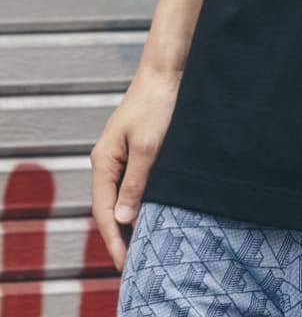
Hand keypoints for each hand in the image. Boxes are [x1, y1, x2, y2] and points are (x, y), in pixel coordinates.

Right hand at [90, 64, 180, 270]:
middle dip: (119, 233)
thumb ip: (135, 183)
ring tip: (141, 242)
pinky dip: (137, 199)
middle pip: (108, 205)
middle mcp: (107, 158)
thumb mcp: (148, 147)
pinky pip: (131, 181)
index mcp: (104, 160)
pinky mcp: (134, 146)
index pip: (104, 210)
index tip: (126, 262)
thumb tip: (124, 217)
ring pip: (120, 194)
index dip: (114, 239)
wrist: (167, 69)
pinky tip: (149, 209)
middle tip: (133, 260)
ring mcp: (119, 152)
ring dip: (129, 217)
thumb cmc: (158, 103)